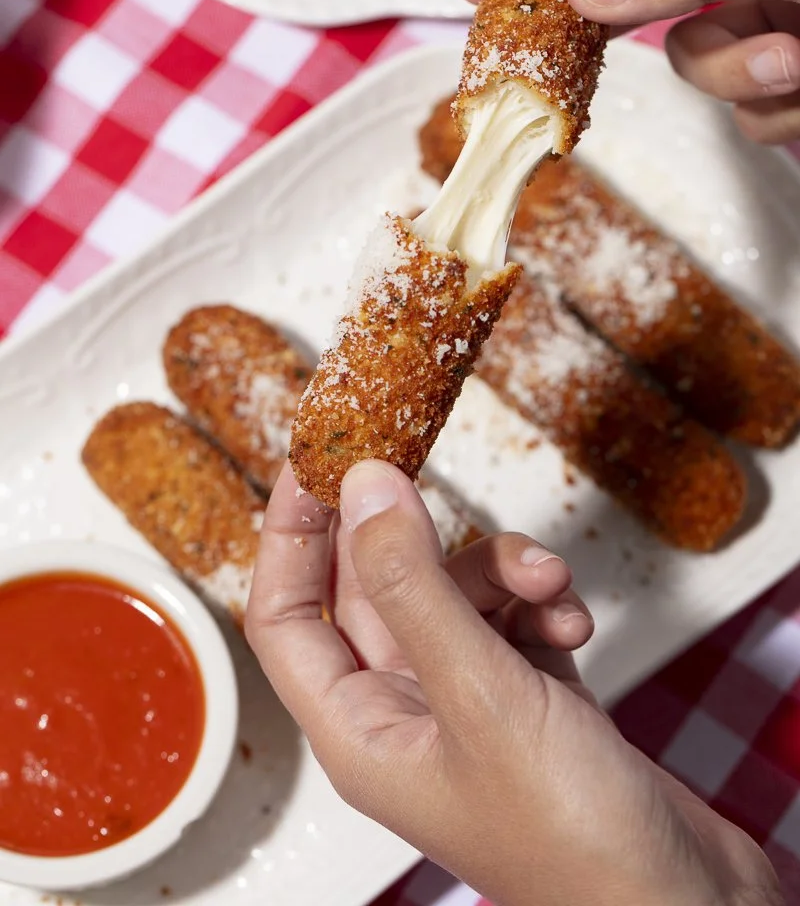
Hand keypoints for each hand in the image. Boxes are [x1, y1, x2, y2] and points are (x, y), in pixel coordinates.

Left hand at [246, 460, 779, 905]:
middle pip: (377, 592)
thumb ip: (413, 584)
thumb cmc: (571, 837)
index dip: (290, 537)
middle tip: (420, 469)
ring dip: (501, 572)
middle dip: (414, 537)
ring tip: (548, 579)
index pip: (286, 617)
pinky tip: (573, 620)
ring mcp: (467, 704)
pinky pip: (513, 618)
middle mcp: (403, 714)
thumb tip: (363, 487)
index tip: (313, 464)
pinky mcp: (528, 697)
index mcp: (358, 731)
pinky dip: (540, 604)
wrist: (685, 900)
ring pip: (456, 597)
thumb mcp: (478, 692)